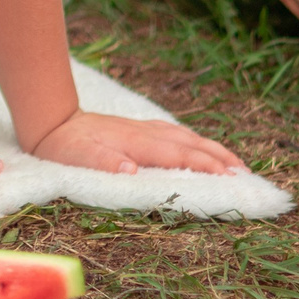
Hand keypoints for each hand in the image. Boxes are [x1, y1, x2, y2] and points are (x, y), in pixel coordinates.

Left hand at [30, 111, 244, 176]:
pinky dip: (195, 141)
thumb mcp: (78, 159)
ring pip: (186, 137)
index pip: (179, 155)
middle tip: (246, 174)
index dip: (206, 166)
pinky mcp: (139, 129)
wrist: (51, 120)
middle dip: (220, 157)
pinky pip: (176, 134)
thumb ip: (104, 163)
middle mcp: (146, 133)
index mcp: (137, 143)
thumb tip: (130, 170)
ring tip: (235, 163)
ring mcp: (144, 129)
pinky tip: (200, 147)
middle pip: (191, 144)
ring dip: (212, 149)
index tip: (231, 177)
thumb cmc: (64, 147)